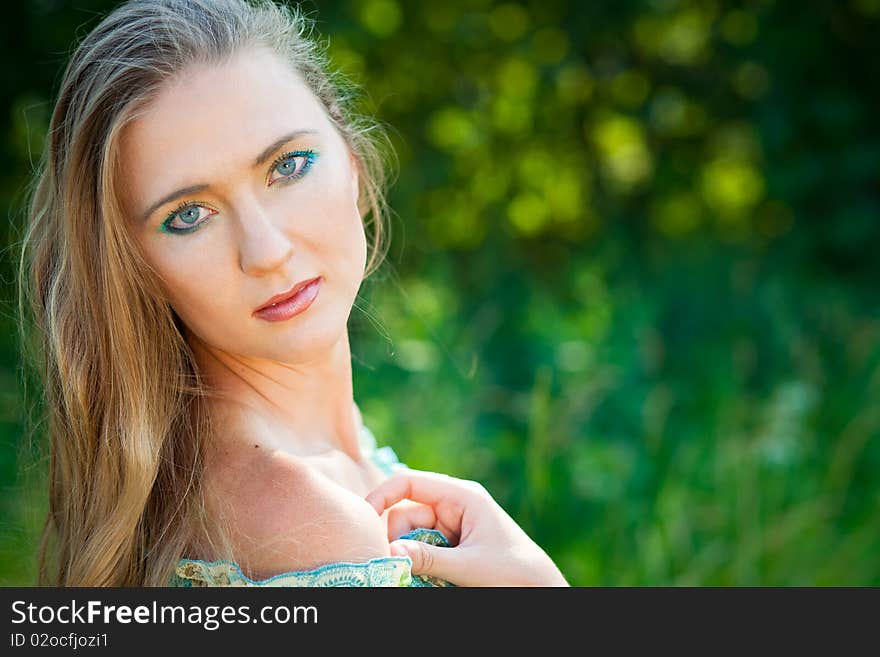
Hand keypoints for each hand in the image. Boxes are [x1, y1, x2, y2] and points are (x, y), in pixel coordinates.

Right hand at [365, 468, 568, 586]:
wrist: (540, 590)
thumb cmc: (514, 572)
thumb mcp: (469, 566)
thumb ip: (429, 558)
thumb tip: (389, 551)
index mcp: (461, 496)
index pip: (409, 483)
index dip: (382, 496)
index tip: (363, 518)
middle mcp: (454, 506)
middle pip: (405, 514)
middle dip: (397, 538)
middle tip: (399, 565)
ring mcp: (452, 525)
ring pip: (410, 535)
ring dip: (409, 554)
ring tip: (423, 577)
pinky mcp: (451, 545)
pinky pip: (421, 549)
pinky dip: (418, 563)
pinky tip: (428, 578)